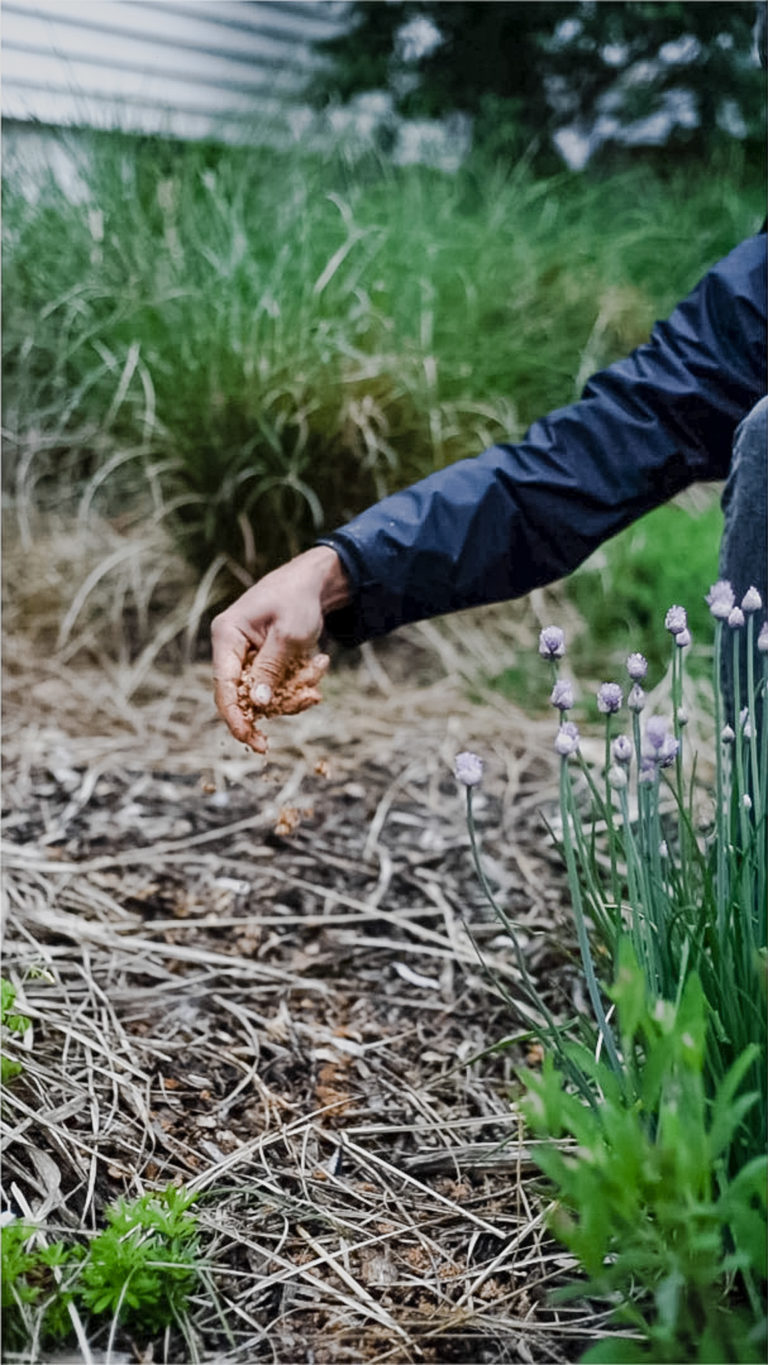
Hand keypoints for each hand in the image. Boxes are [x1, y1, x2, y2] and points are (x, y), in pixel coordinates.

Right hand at [211, 546, 350, 749]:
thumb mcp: (288, 634)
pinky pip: (278, 687)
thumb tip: (258, 704)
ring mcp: (249, 658)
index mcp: (227, 636)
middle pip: (246, 696)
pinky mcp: (265, 664)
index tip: (249, 738)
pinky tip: (319, 663)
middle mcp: (233, 650)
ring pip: (267, 695)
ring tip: (320, 665)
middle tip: (309, 699)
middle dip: (279, 702)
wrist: (313, 584)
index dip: (234, 715)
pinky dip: (300, 682)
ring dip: (296, 689)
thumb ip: (271, 668)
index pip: (224, 684)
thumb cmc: (297, 599)